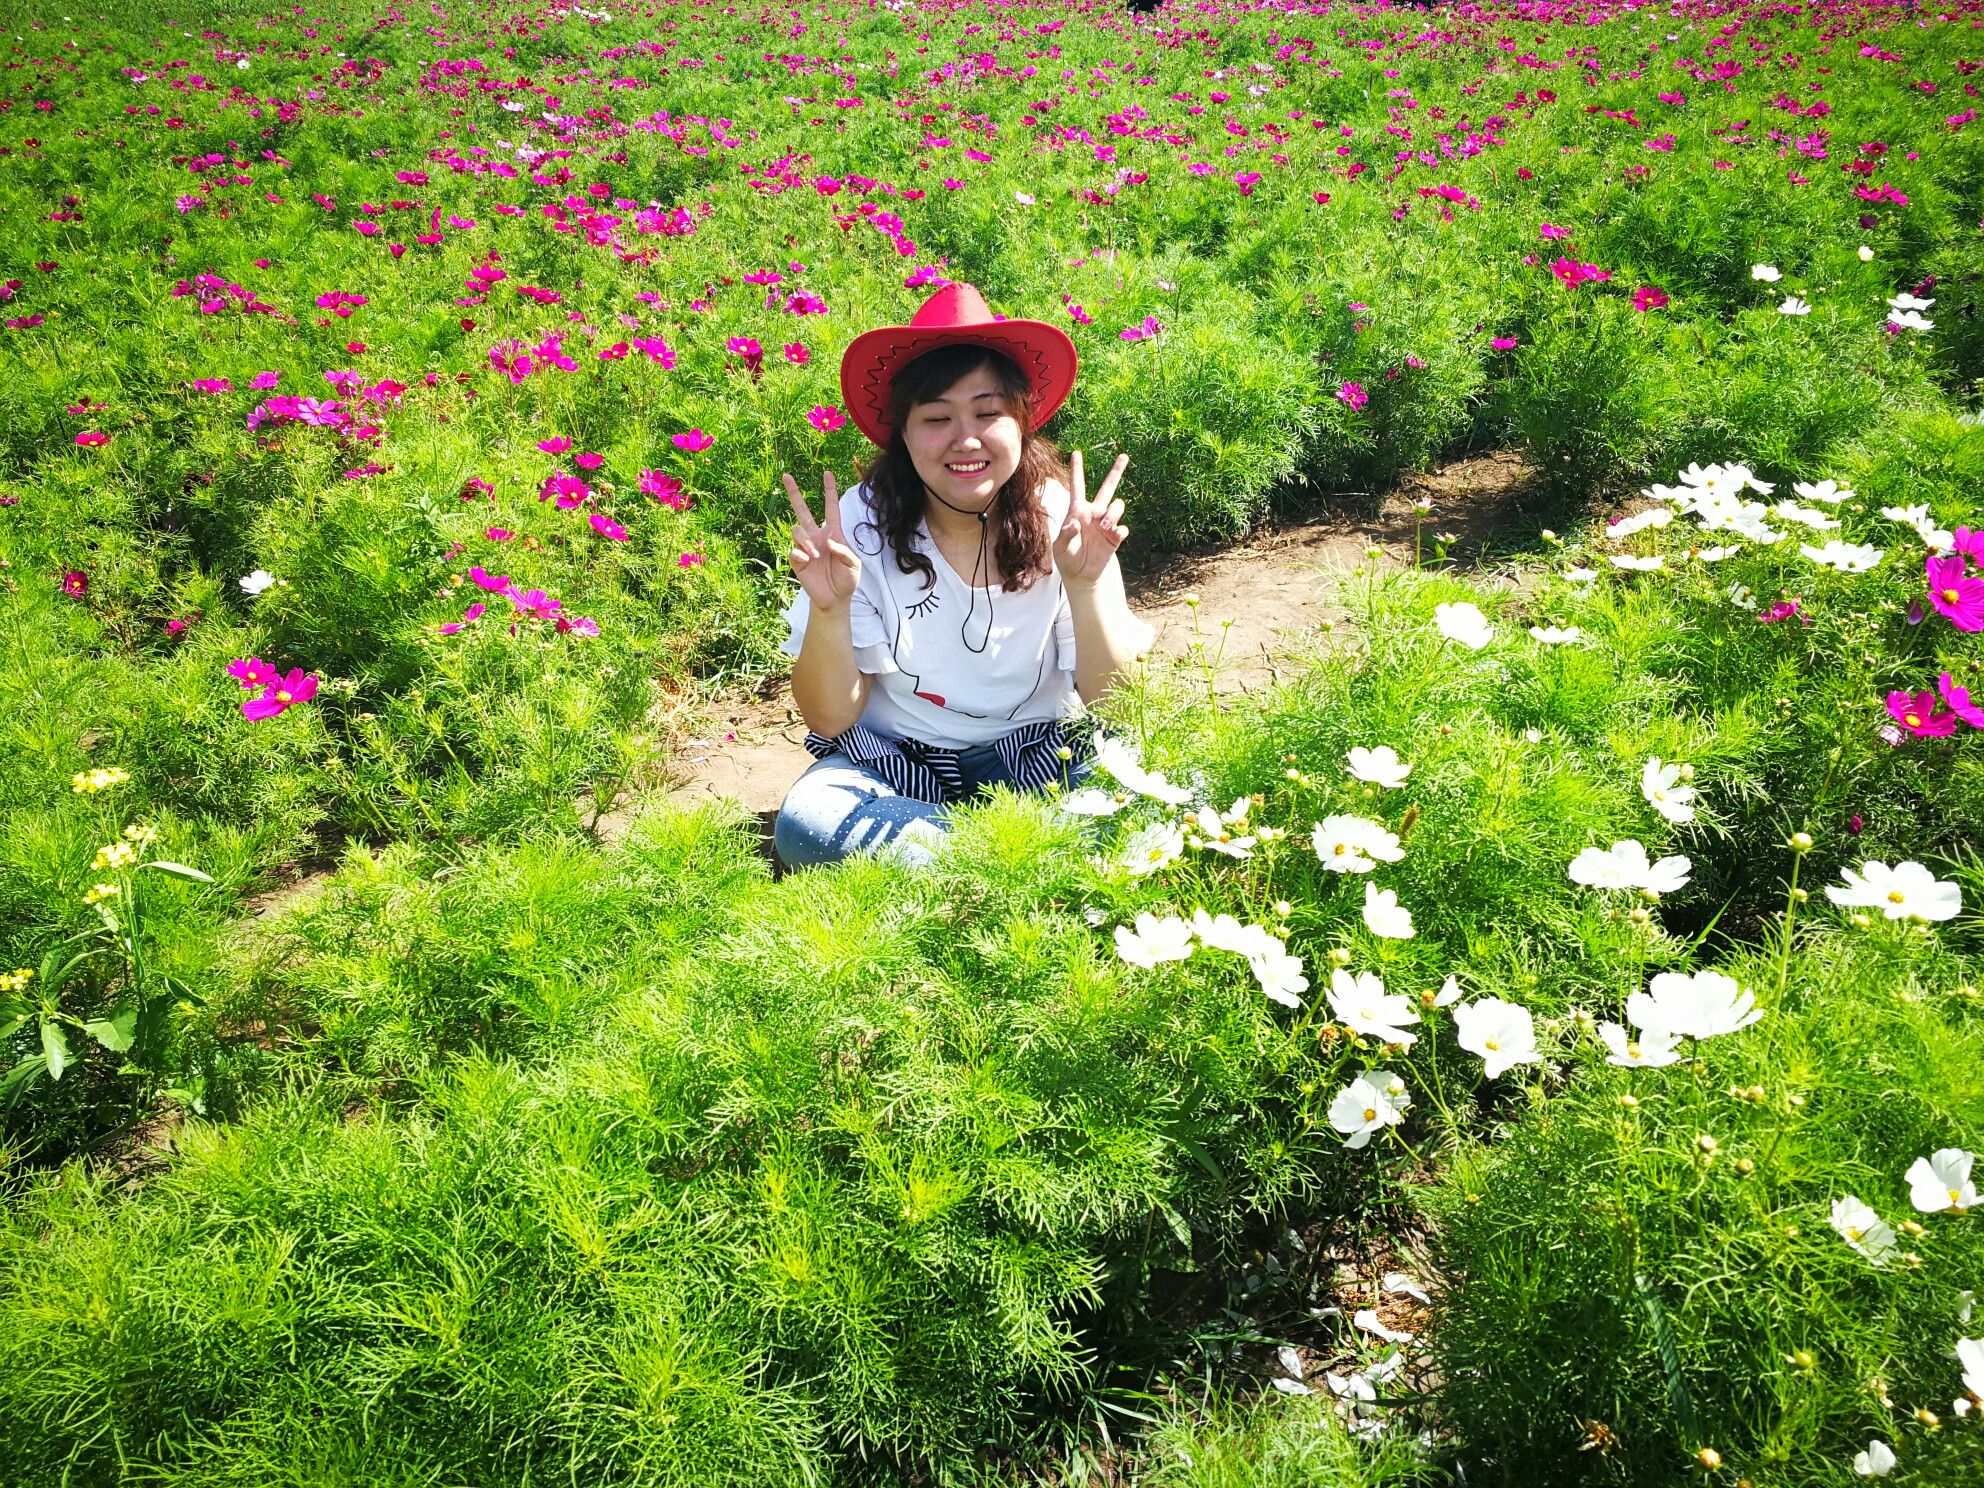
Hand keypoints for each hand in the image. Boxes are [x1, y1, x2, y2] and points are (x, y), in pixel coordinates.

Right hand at [783, 470, 861, 612]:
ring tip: (814, 555)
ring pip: (797, 530)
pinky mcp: (797, 560)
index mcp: (833, 533)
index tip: (827, 473)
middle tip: (786, 475)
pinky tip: (808, 561)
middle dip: (794, 493)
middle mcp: (817, 536)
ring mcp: (805, 547)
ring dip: (805, 540)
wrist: (835, 598)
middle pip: (802, 510)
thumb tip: (828, 543)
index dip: (829, 491)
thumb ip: (844, 551)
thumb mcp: (854, 565)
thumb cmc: (846, 579)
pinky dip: (800, 554)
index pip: (830, 508)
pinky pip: (793, 550)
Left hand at [1052, 450, 1131, 590]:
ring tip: (1105, 525)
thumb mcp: (1060, 548)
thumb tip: (1077, 523)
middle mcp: (1094, 513)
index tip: (1076, 452)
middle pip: (1107, 488)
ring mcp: (1106, 524)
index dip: (1076, 470)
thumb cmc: (1067, 559)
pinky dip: (1119, 530)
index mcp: (1078, 511)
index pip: (1077, 486)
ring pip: (1117, 506)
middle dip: (1116, 471)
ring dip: (1114, 512)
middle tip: (1124, 455)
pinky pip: (1122, 528)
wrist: (1082, 575)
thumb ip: (1066, 535)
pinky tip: (1113, 535)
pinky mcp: (1115, 536)